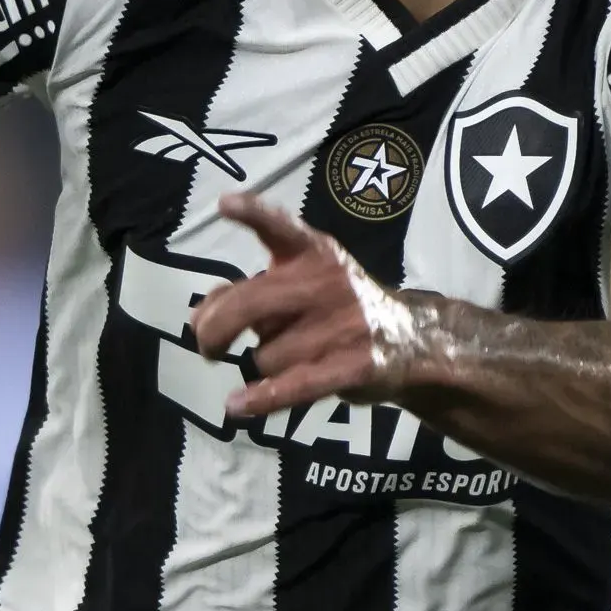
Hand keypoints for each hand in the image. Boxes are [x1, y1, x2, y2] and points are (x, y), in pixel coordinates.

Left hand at [188, 192, 434, 419]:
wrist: (410, 341)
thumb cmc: (336, 308)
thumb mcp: (301, 284)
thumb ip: (251, 289)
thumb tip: (200, 317)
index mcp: (313, 252)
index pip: (281, 226)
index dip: (253, 213)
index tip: (224, 205)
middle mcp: (327, 281)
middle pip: (247, 304)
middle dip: (215, 329)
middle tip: (206, 346)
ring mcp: (344, 324)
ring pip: (264, 355)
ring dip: (263, 364)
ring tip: (289, 358)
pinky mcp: (355, 365)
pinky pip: (293, 386)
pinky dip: (260, 399)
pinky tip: (236, 406)